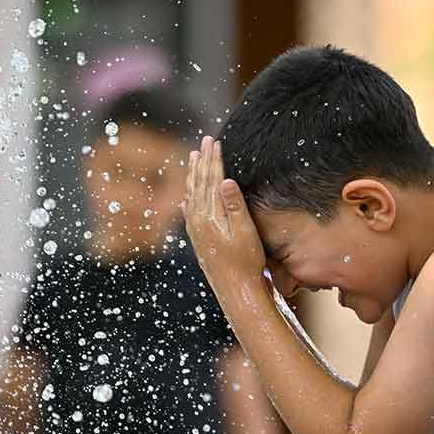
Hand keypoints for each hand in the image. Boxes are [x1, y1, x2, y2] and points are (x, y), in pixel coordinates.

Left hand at [183, 136, 266, 288]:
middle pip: (200, 183)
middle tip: (205, 142)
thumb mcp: (246, 232)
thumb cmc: (247, 263)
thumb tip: (225, 180)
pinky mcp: (198, 241)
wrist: (236, 291)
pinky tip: (187, 197)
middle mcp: (199, 221)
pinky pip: (189, 213)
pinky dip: (189, 199)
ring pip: (192, 195)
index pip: (212, 180)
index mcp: (211, 216)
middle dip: (203, 161)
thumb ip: (235, 206)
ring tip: (194, 158)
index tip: (216, 142)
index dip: (215, 160)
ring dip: (194, 175)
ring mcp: (196, 231)